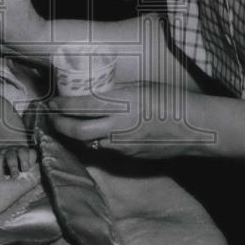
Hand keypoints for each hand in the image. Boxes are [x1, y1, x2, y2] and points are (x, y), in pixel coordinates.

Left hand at [0, 145, 37, 178]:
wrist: (15, 160)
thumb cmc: (5, 170)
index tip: (1, 179)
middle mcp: (9, 152)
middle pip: (10, 156)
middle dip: (12, 166)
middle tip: (14, 177)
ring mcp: (20, 150)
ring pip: (21, 152)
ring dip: (23, 162)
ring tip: (24, 170)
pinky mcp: (30, 151)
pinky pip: (32, 152)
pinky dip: (32, 159)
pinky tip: (31, 166)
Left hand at [45, 82, 211, 158]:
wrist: (193, 127)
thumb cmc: (169, 100)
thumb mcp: (139, 88)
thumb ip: (116, 93)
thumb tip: (95, 92)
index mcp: (120, 104)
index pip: (81, 105)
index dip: (61, 105)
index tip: (51, 101)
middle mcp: (117, 127)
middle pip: (77, 130)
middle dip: (59, 125)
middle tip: (51, 118)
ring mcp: (122, 145)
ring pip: (89, 142)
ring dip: (75, 135)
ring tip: (67, 125)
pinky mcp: (129, 156)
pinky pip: (105, 149)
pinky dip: (95, 141)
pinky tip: (94, 133)